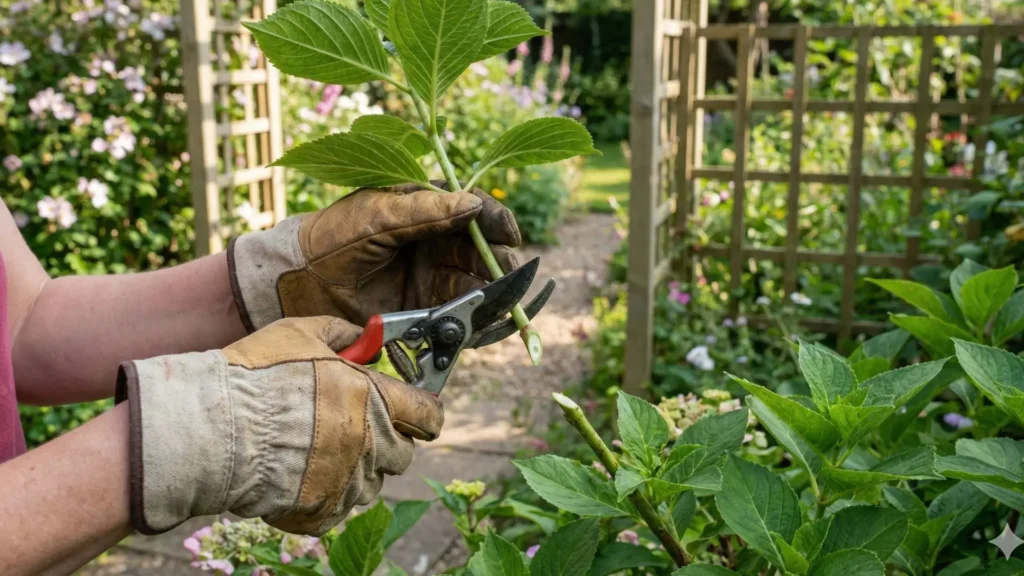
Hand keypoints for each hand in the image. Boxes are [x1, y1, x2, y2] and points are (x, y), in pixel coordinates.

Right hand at [115, 316, 443, 535]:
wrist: (211, 428)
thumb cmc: (254, 377)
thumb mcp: (298, 334)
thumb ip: (340, 332)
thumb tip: (364, 332)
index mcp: (373, 399)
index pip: (428, 415)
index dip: (425, 413)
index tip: (417, 411)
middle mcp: (369, 443)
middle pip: (403, 453)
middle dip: (387, 440)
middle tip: (358, 427)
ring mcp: (346, 481)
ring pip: (373, 483)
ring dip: (358, 469)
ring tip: (321, 450)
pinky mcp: (321, 510)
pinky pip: (341, 508)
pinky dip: (329, 495)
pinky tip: (303, 475)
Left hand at [228, 184, 520, 330]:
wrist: (296, 283)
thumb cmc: (331, 237)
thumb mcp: (377, 216)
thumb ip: (426, 211)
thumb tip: (474, 204)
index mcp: (427, 210)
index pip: (474, 211)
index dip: (495, 221)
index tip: (507, 233)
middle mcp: (436, 244)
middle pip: (483, 251)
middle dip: (499, 262)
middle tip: (509, 273)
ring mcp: (432, 279)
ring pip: (478, 285)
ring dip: (493, 293)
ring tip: (501, 300)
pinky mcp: (426, 312)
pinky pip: (462, 317)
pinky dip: (479, 321)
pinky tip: (488, 321)